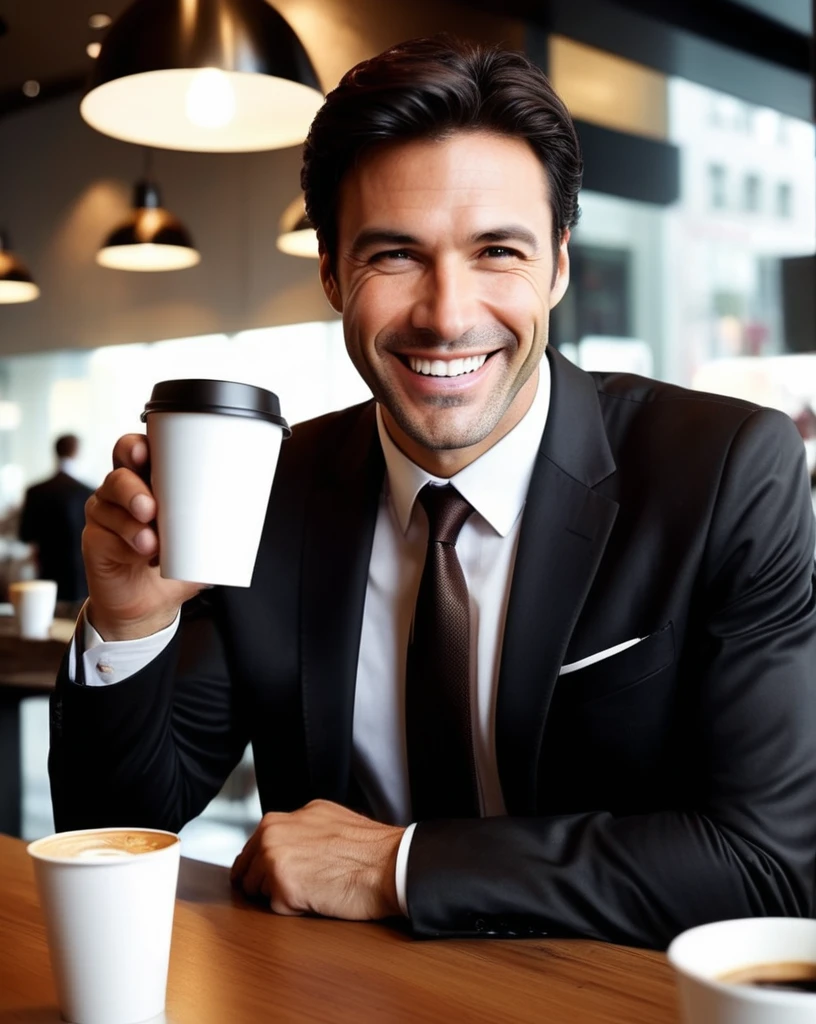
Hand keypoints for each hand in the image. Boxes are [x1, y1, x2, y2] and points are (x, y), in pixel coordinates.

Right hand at [83, 434, 201, 639]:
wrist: (150, 605)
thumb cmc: (175, 564)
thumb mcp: (202, 544)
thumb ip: (218, 528)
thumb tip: (248, 521)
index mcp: (148, 481)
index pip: (136, 451)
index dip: (137, 447)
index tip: (145, 452)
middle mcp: (122, 491)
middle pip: (119, 470)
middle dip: (132, 485)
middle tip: (151, 507)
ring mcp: (105, 513)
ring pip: (109, 502)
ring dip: (131, 520)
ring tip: (151, 541)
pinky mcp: (94, 539)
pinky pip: (103, 533)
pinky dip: (123, 542)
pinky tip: (138, 552)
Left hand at [230, 800, 404, 919]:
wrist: (390, 864)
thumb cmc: (370, 849)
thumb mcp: (330, 822)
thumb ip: (302, 831)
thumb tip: (289, 846)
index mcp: (286, 816)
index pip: (256, 845)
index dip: (265, 865)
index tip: (274, 874)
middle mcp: (274, 832)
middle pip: (248, 869)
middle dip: (267, 881)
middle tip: (300, 885)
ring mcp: (274, 857)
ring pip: (258, 890)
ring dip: (280, 895)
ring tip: (315, 888)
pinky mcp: (282, 886)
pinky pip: (276, 908)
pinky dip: (293, 909)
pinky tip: (317, 898)